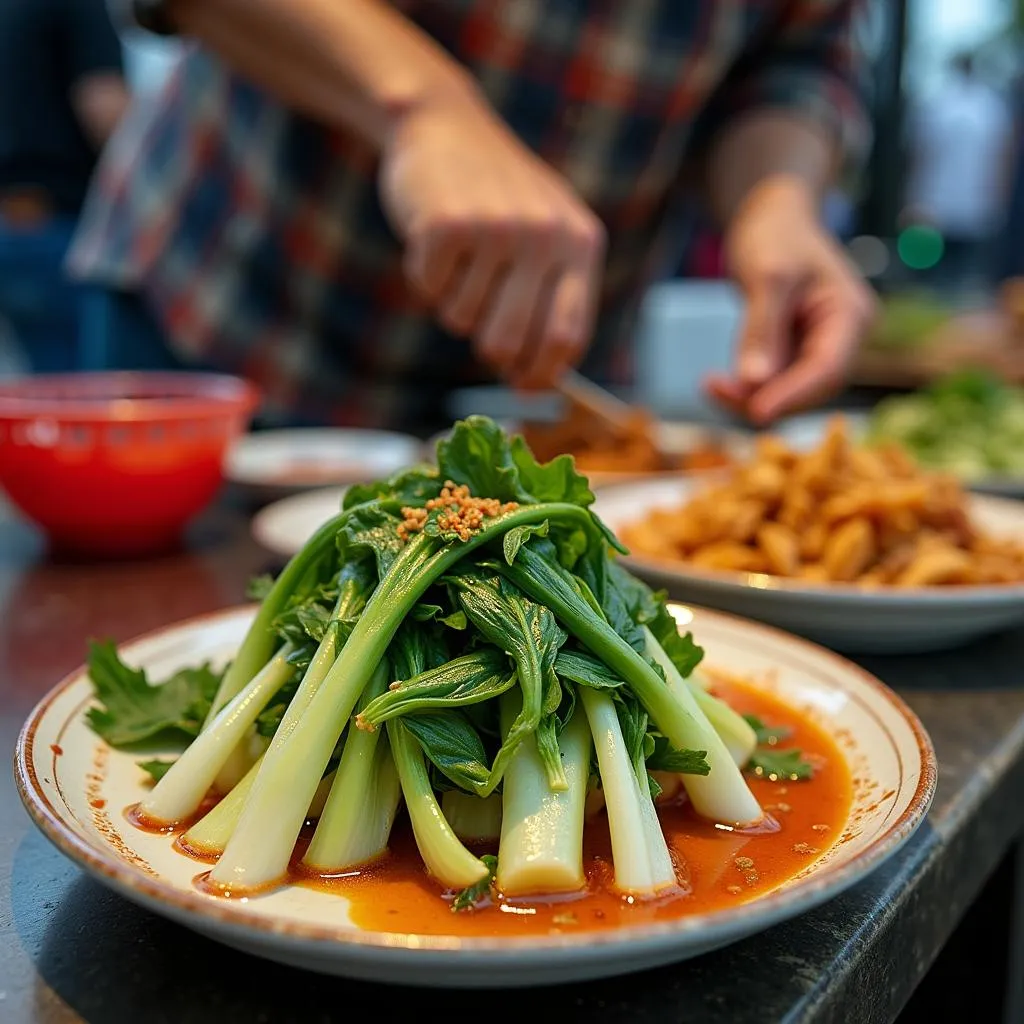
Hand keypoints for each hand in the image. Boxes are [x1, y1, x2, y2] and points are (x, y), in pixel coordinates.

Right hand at [379, 94, 604, 387]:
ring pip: (462, 320)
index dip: (541, 375)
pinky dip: (424, 278)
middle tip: (478, 322)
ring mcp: (497, 228)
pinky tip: (434, 241)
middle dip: (488, 349)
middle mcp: (545, 236)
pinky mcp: (447, 224)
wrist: (446, 124)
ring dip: (451, 302)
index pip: (567, 338)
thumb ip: (549, 301)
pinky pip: (429, 290)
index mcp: (580, 244)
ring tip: (461, 256)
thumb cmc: (497, 197)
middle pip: (511, 343)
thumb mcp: (544, 237)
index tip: (522, 387)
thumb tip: (534, 384)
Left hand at [706, 176, 875, 424]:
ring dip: (751, 396)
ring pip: (790, 390)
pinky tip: (718, 383)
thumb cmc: (776, 235)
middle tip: (717, 393)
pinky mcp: (796, 350)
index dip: (793, 395)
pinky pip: (775, 380)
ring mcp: (820, 345)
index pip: (828, 369)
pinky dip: (747, 386)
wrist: (772, 217)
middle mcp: (843, 337)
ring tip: (711, 387)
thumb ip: (761, 329)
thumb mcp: (767, 277)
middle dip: (767, 397)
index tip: (756, 412)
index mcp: (851, 315)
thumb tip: (754, 382)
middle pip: (811, 388)